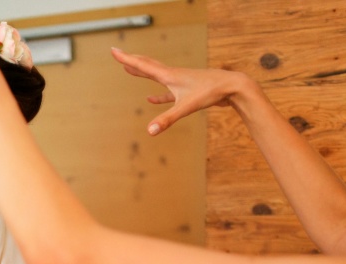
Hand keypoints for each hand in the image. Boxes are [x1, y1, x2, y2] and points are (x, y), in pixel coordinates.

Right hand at [111, 47, 251, 135]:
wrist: (231, 87)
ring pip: (156, 75)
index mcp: (169, 76)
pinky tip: (150, 99)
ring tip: (129, 69)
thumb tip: (150, 131)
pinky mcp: (186, 91)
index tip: (113, 51)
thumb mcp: (186, 107)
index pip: (143, 65)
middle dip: (131, 61)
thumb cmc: (210, 93)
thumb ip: (167, 120)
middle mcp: (173, 75)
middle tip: (117, 54)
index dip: (126, 59)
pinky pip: (166, 92)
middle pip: (147, 65)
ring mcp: (180, 82)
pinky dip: (157, 95)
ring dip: (142, 72)